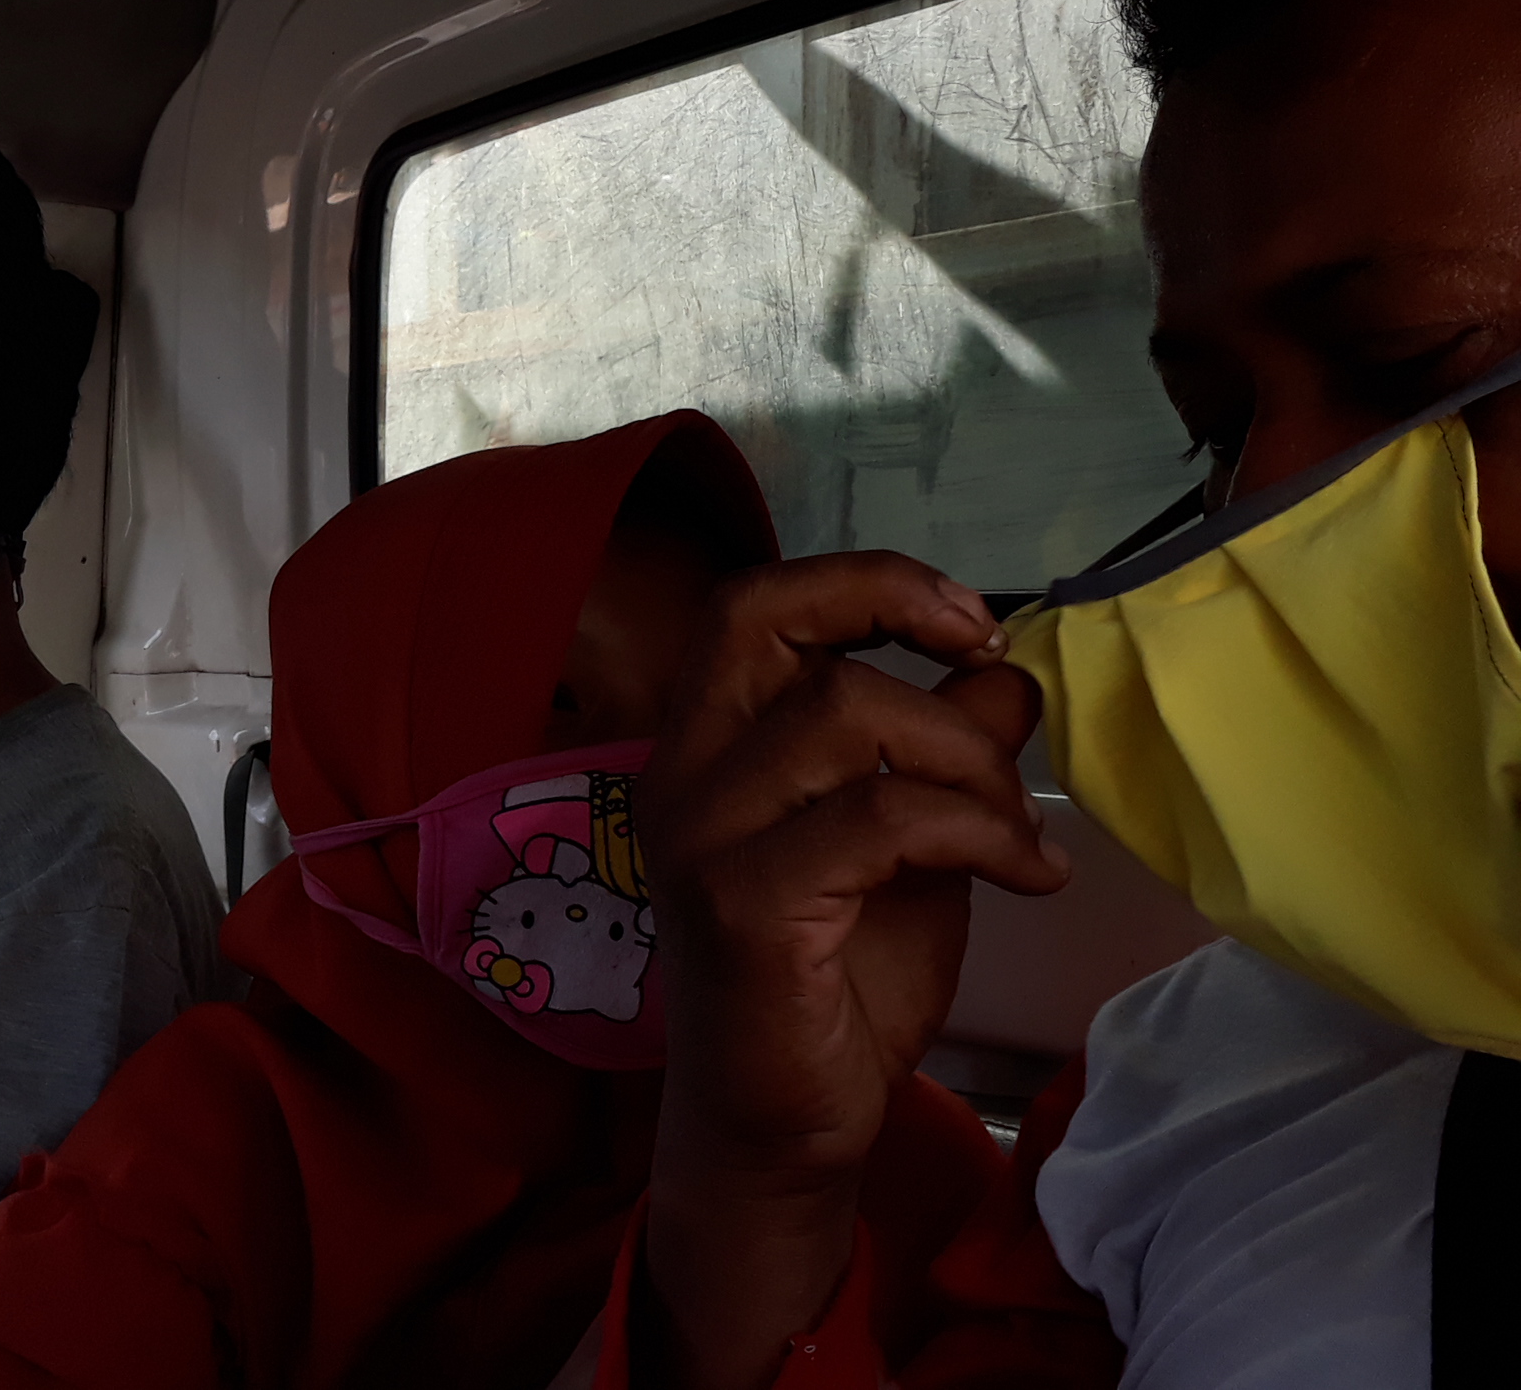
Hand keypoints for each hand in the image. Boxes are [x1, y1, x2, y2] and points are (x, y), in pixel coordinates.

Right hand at [637, 553, 1069, 1389]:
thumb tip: (1003, 672)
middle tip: (1002, 698)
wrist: (785, 1127)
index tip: (964, 620)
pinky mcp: (745, 906)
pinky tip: (1027, 873)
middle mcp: (681, 776)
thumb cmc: (837, 981)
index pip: (751, 606)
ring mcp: (703, 838)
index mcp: (705, 747)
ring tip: (1019, 829)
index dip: (861, 582)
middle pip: (784, 634)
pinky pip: (882, 817)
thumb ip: (939, 753)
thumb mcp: (909, 843)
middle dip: (915, 639)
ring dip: (968, 758)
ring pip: (847, 713)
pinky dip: (980, 831)